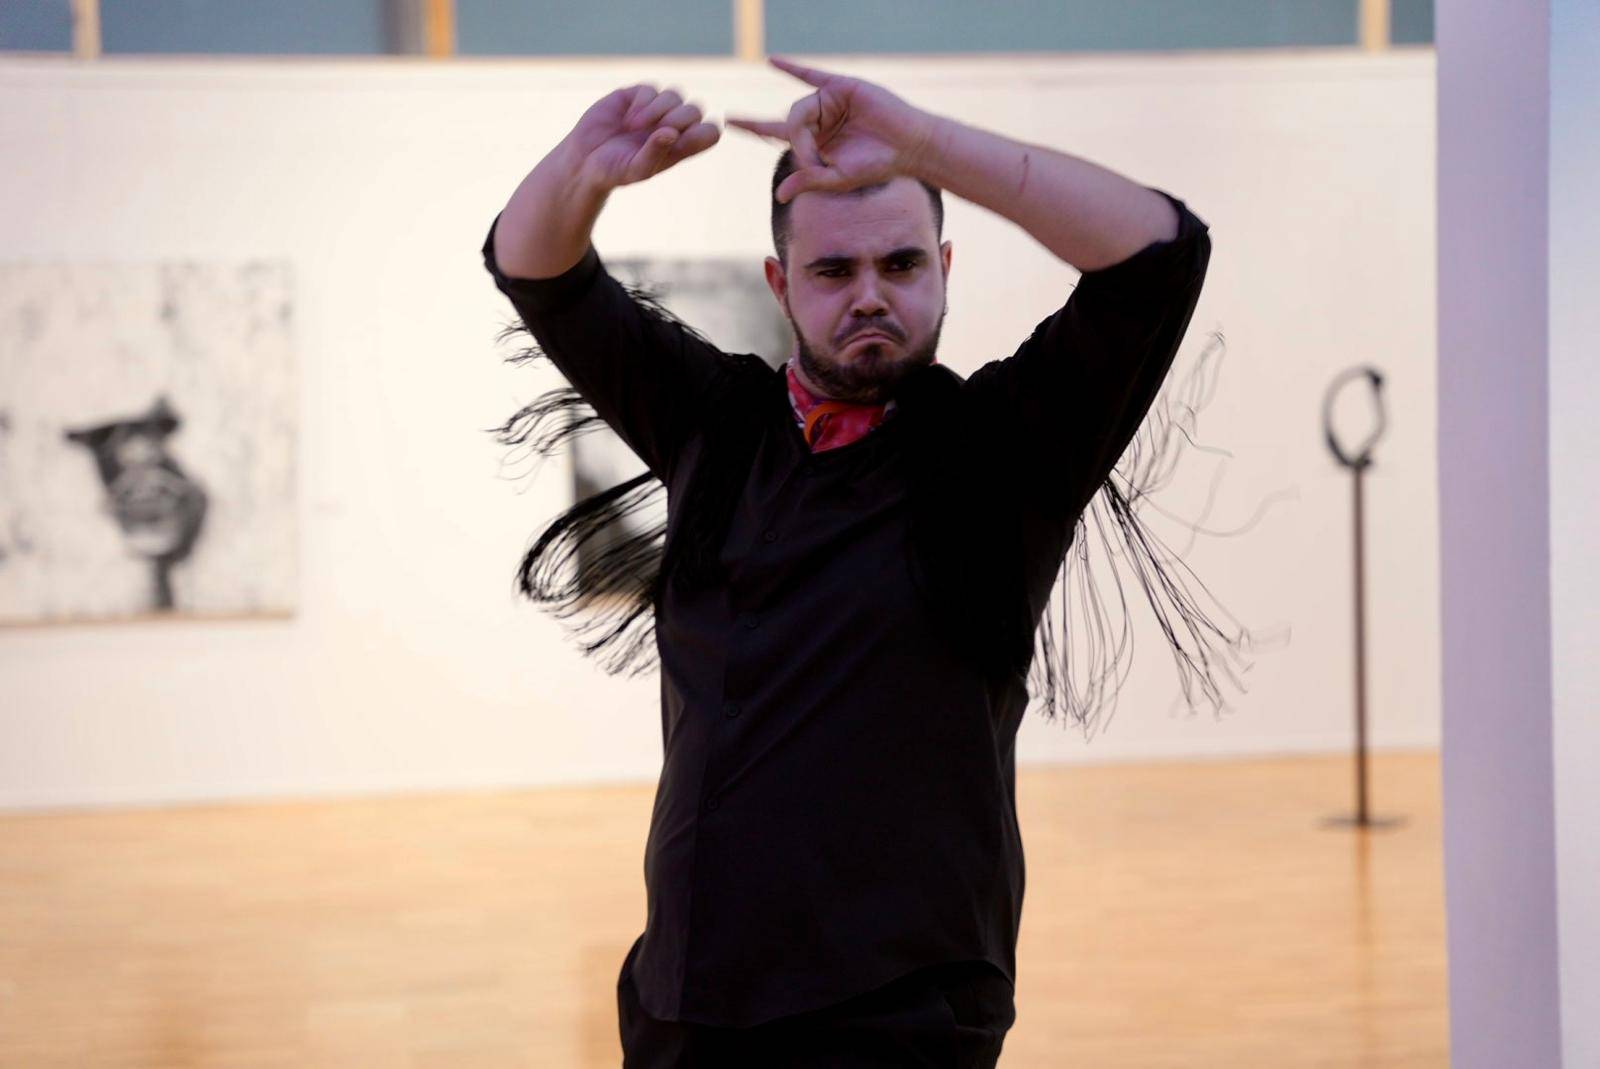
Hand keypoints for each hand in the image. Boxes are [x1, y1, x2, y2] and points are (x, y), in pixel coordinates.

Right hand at [561, 84, 721, 192]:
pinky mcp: (636, 95)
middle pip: (695, 110)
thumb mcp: (636, 169)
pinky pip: (651, 89)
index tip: (687, 137)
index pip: (710, 132)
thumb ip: (655, 153)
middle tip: (656, 132)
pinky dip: (643, 103)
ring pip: (675, 96)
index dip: (706, 130)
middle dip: (678, 119)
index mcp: (681, 146)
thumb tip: (672, 133)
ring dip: (658, 110)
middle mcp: (672, 125)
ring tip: (635, 128)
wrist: (583, 159)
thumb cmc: (614, 171)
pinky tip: (629, 120)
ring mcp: (655, 108)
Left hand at [726, 56, 937, 202]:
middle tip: (814, 161)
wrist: (908, 147)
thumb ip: (808, 181)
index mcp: (814, 140)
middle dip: (797, 143)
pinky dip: (791, 68)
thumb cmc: (876, 165)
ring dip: (805, 129)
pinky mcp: (841, 86)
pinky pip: (811, 74)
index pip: (775, 131)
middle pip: (789, 123)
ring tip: (823, 151)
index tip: (729, 122)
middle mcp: (818, 118)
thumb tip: (780, 196)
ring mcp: (829, 100)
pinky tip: (770, 62)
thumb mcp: (838, 179)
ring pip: (800, 108)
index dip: (753, 126)